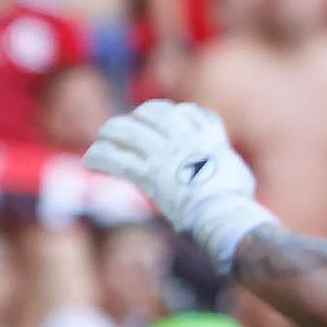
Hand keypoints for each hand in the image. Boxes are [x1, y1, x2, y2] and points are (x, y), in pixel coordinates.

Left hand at [83, 99, 276, 271]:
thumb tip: (223, 164)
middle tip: (124, 128)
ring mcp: (164, 154)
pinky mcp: (148, 175)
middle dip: (138, 118)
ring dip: (111, 133)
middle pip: (153, 113)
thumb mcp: (236, 169)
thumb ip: (221, 159)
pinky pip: (116, 159)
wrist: (224, 214)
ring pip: (127, 130)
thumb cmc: (235, 200)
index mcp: (206, 136)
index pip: (186, 112)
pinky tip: (91, 161)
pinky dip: (100, 158)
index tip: (160, 120)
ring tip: (102, 139)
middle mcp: (183, 138)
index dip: (170, 114)